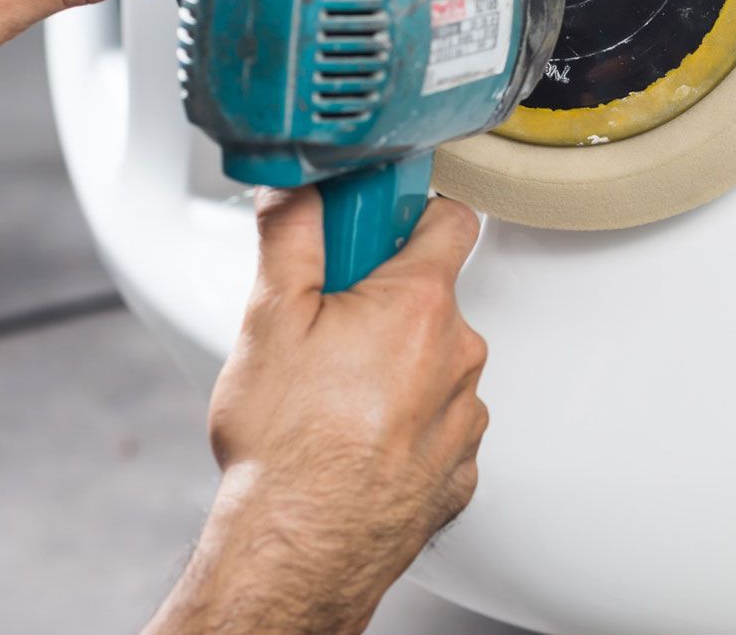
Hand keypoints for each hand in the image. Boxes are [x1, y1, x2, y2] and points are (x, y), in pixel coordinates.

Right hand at [147, 191, 489, 634]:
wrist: (298, 547)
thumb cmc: (286, 444)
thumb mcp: (270, 318)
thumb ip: (290, 234)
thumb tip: (295, 186)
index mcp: (419, 304)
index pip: (452, 219)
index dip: (412, 212)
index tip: (377, 224)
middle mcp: (458, 353)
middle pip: (433, 296)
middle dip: (385, 300)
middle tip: (328, 326)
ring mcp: (465, 414)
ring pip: (436, 362)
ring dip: (398, 365)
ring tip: (336, 394)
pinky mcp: (461, 467)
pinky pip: (440, 423)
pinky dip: (407, 423)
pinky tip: (359, 437)